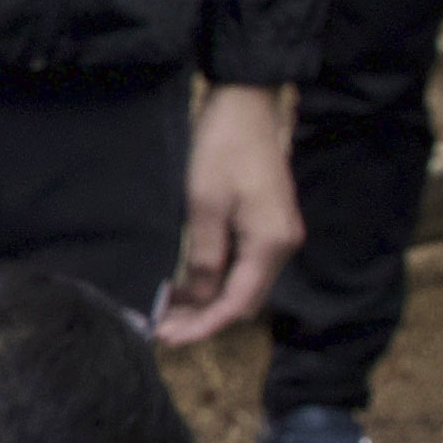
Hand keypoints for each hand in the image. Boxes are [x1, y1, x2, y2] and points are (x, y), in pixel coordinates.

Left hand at [162, 82, 299, 346]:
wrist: (246, 105)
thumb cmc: (223, 148)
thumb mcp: (205, 204)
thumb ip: (205, 256)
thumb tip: (200, 297)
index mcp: (271, 243)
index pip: (237, 304)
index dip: (202, 326)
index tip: (166, 337)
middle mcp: (282, 246)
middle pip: (243, 300)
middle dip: (202, 319)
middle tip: (160, 329)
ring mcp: (276, 235)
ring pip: (241, 285)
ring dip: (206, 301)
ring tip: (166, 312)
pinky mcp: (266, 225)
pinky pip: (241, 265)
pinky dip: (213, 280)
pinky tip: (184, 285)